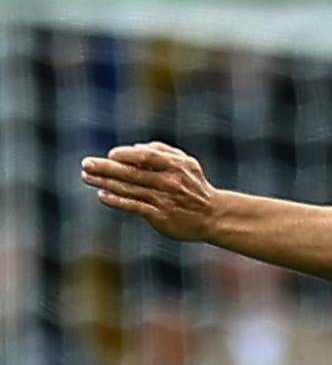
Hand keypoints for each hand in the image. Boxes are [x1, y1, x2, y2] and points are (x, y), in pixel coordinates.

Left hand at [80, 142, 218, 241]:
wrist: (213, 216)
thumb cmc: (195, 186)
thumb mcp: (186, 163)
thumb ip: (162, 151)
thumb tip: (134, 147)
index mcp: (175, 166)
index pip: (145, 156)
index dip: (126, 155)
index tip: (110, 155)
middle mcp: (168, 182)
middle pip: (132, 173)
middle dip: (106, 168)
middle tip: (86, 164)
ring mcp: (164, 200)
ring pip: (130, 190)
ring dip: (105, 183)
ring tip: (86, 178)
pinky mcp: (161, 217)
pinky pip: (135, 207)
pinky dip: (117, 201)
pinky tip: (102, 196)